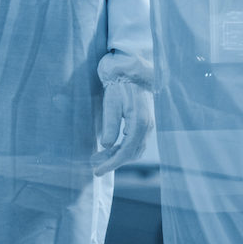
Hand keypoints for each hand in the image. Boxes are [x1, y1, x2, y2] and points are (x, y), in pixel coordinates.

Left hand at [92, 52, 154, 175]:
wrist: (130, 72)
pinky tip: (109, 147)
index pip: (126, 152)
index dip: (111, 164)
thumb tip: (106, 144)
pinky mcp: (144, 124)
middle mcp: (147, 127)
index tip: (97, 171)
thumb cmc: (119, 86)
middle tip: (94, 164)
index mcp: (140, 123)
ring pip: (134, 150)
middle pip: (131, 154)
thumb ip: (110, 124)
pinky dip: (122, 148)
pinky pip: (134, 142)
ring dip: (117, 156)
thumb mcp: (111, 103)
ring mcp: (148, 126)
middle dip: (113, 161)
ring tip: (98, 157)